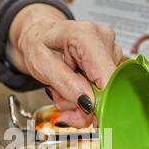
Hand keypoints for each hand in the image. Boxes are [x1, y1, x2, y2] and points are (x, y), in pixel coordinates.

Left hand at [9, 4, 122, 127]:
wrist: (38, 35)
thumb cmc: (37, 44)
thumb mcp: (41, 64)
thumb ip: (65, 83)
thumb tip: (87, 102)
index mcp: (87, 36)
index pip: (106, 77)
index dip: (98, 101)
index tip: (82, 113)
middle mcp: (104, 39)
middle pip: (106, 88)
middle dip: (82, 105)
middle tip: (61, 102)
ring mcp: (110, 50)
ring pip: (103, 93)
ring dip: (79, 101)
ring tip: (61, 89)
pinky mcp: (110, 61)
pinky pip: (102, 90)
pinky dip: (84, 96)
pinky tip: (71, 87)